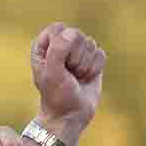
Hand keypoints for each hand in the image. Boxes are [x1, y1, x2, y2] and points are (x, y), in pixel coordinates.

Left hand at [30, 24, 104, 145]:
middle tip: (68, 74)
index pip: (58, 29)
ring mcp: (78, 51)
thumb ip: (58, 50)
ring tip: (76, 78)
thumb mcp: (52, 73)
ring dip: (85, 65)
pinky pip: (101, 54)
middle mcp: (60, 44)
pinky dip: (95, 69)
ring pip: (91, 44)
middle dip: (76, 57)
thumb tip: (73, 33)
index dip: (62, 46)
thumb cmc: (56, 95)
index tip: (58, 65)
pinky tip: (86, 79)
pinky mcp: (92, 59)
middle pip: (77, 34)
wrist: (70, 116)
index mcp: (44, 45)